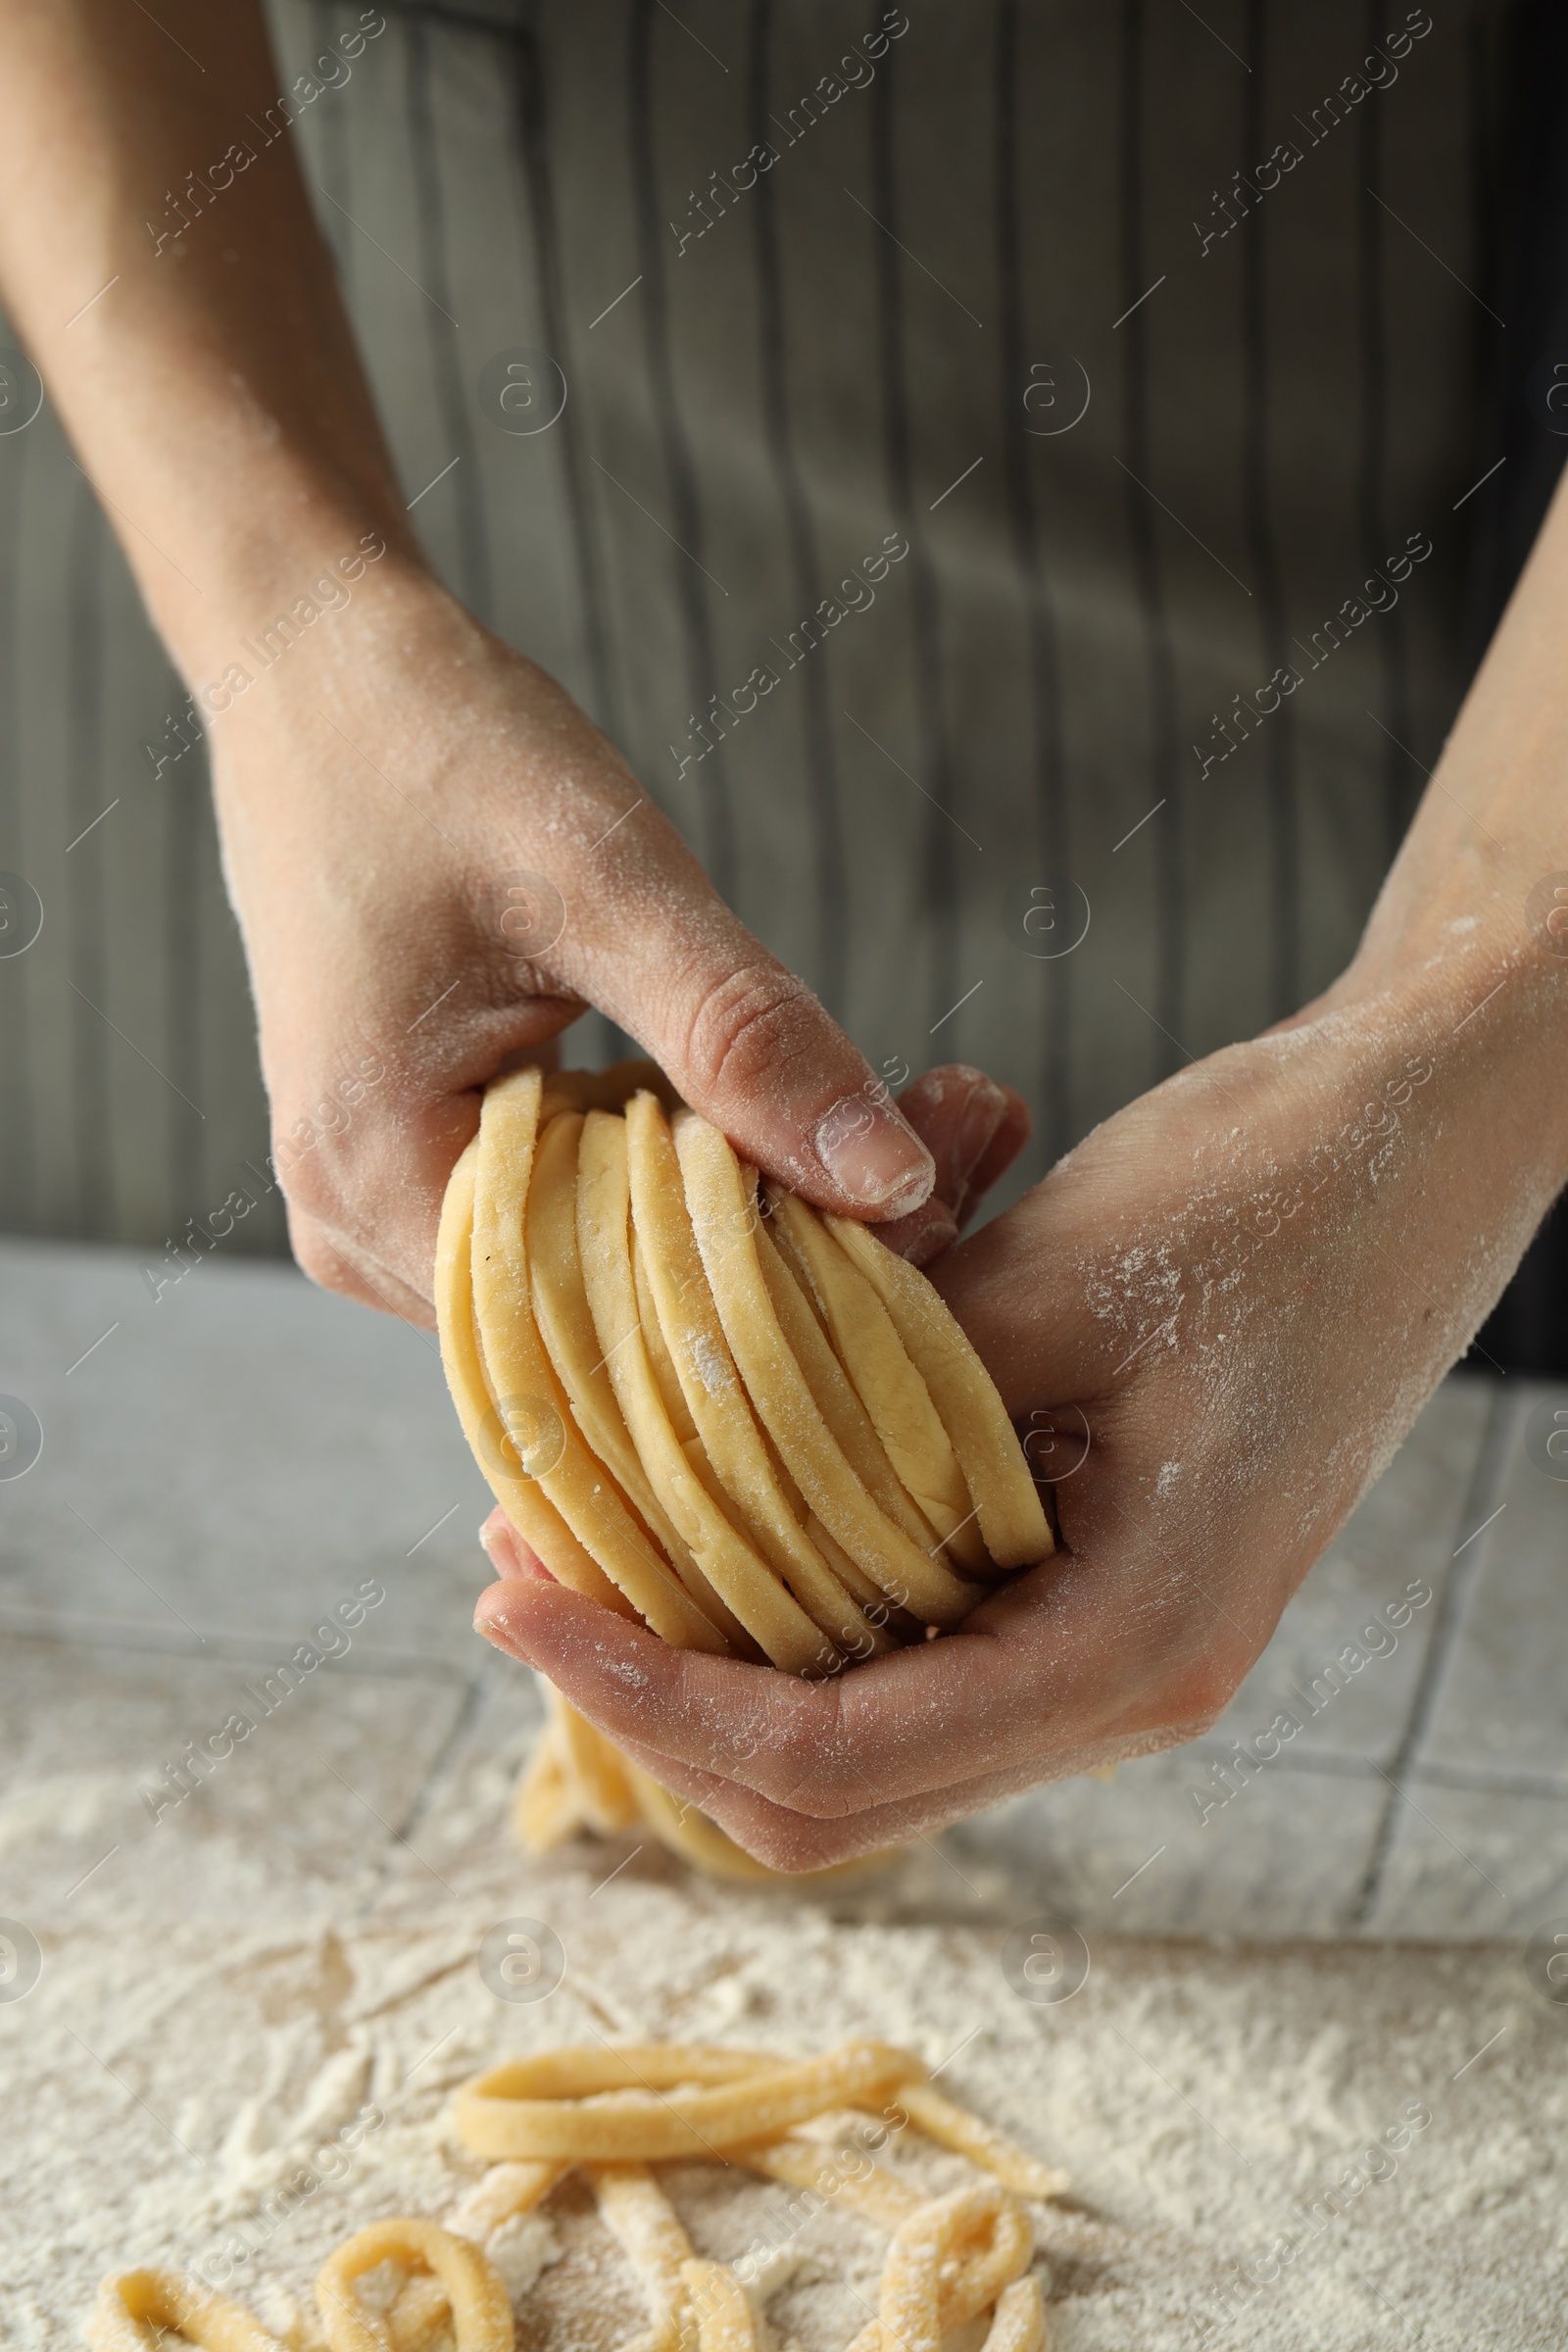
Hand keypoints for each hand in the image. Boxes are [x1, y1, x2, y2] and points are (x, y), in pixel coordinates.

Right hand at [207, 564, 950, 1321]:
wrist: (315, 669)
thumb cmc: (436, 747)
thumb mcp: (605, 881)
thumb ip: (743, 1035)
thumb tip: (891, 1182)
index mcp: (373, 1181)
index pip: (613, 1327)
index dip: (784, 1281)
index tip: (937, 1197)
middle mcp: (357, 1231)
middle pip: (620, 1315)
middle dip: (797, 1237)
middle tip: (964, 1133)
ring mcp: (379, 1207)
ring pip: (613, 1272)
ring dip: (757, 1202)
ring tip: (919, 1118)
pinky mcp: (419, 1164)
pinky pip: (582, 1217)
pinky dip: (693, 1168)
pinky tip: (793, 1111)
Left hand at [474, 968, 1560, 1867]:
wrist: (1423, 1132)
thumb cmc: (1279, 1192)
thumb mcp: (1057, 1280)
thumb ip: (877, 1395)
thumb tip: (686, 1446)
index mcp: (1135, 1646)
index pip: (835, 1760)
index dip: (649, 1697)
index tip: (513, 1594)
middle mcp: (1121, 1683)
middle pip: (830, 1796)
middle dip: (659, 1698)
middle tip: (527, 1565)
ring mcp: (1107, 1639)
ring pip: (860, 1734)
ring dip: (714, 1649)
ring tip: (589, 1525)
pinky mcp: (1087, 1574)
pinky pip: (907, 1641)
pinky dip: (791, 1588)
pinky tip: (714, 1482)